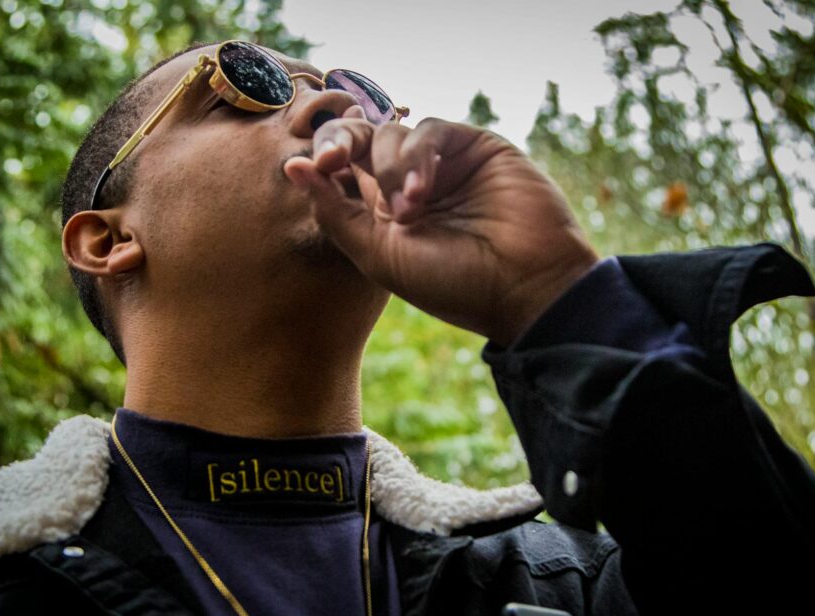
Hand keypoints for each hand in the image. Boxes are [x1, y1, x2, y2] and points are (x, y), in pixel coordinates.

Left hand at [283, 106, 598, 346]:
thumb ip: (334, 211)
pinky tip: (423, 190)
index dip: (325, 155)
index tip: (316, 165)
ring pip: (393, 133)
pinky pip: (430, 131)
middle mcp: (409, 182)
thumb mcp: (378, 255)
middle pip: (361, 136)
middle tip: (334, 159)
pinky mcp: (474, 147)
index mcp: (381, 210)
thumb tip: (292, 166)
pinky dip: (418, 155)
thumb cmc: (451, 283)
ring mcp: (442, 164)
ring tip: (410, 211)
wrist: (522, 286)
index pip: (341, 164)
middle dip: (342, 141)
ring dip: (390, 168)